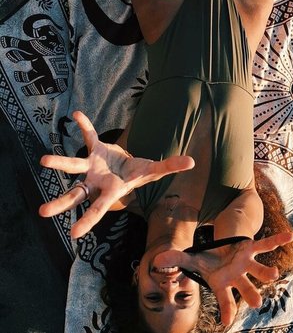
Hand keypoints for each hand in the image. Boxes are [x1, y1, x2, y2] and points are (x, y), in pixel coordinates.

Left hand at [39, 111, 193, 238]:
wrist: (129, 166)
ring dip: (59, 163)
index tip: (73, 235)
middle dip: (60, 203)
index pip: (100, 207)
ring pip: (73, 167)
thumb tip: (192, 162)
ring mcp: (93, 166)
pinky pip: (88, 137)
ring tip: (42, 160)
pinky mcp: (95, 149)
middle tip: (43, 213)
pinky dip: (85, 126)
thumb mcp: (155, 171)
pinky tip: (77, 115)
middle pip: (77, 194)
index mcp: (112, 190)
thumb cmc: (139, 174)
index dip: (89, 220)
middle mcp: (98, 181)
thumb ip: (171, 166)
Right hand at [154, 231, 292, 325]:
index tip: (225, 322)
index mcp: (224, 284)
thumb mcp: (192, 259)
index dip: (226, 310)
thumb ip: (176, 260)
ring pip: (259, 270)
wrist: (223, 250)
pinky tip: (289, 236)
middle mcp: (239, 277)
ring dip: (267, 273)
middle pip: (246, 289)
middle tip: (257, 303)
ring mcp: (248, 264)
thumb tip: (157, 260)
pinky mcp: (253, 249)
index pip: (225, 300)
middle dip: (252, 295)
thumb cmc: (210, 261)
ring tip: (274, 275)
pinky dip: (277, 239)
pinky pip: (266, 244)